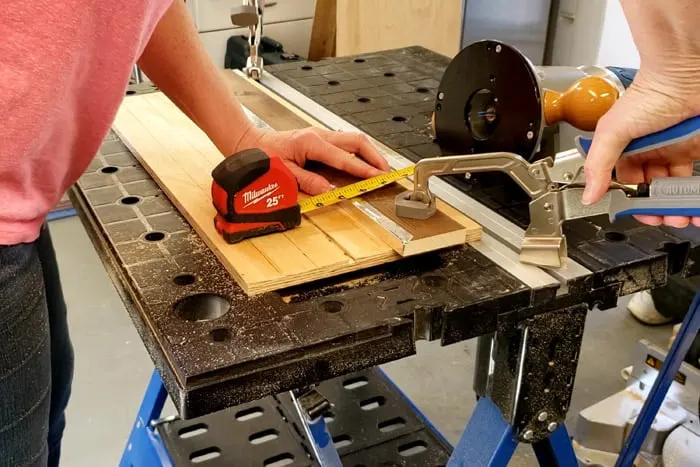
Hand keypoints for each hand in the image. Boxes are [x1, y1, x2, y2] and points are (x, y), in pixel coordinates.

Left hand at [236, 126, 388, 194]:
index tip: (376, 178)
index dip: (362, 169)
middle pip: (357, 141)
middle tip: (387, 172)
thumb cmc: (264, 155)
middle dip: (375, 156)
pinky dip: (360, 152)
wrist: (252, 142)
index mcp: (312, 143)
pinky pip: (347, 143)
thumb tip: (327, 189)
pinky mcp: (321, 138)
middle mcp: (320, 135)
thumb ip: (306, 181)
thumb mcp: (283, 172)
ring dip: (370, 153)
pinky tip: (365, 162)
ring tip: (381, 168)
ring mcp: (322, 135)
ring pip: (354, 140)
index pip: (344, 158)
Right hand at [582, 72, 699, 227]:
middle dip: (658, 207)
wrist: (684, 74)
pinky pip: (695, 176)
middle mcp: (650, 150)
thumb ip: (598, 165)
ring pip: (676, 185)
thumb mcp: (612, 132)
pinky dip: (694, 192)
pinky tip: (694, 202)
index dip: (632, 200)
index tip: (639, 213)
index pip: (627, 183)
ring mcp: (674, 149)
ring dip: (678, 203)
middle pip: (653, 187)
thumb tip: (589, 195)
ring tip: (683, 215)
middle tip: (664, 218)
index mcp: (626, 149)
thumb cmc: (650, 92)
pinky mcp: (695, 147)